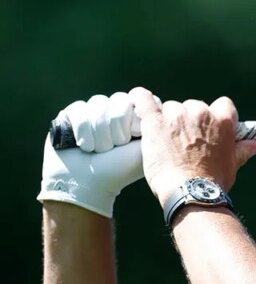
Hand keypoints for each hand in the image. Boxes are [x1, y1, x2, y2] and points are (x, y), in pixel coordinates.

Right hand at [37, 92, 145, 217]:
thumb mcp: (145, 148)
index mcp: (134, 117)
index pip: (140, 99)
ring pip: (99, 104)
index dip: (134, 122)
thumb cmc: (119, 169)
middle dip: (117, 131)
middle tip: (113, 149)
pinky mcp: (72, 114)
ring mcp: (93, 111)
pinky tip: (82, 146)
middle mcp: (115, 111)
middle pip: (119, 101)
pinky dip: (82, 132)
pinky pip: (79, 110)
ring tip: (98, 150)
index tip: (132, 141)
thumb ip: (155, 125)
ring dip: (99, 134)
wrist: (86, 184)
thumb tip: (155, 104)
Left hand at [129, 88, 255, 205]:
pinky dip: (139, 99)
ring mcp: (177, 116)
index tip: (208, 127)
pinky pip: (144, 101)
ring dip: (167, 121)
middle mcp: (201, 113)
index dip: (214, 115)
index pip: (222, 105)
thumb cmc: (214, 180)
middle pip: (193, 106)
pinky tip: (136, 100)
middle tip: (184, 142)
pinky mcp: (155, 123)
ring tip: (164, 141)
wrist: (191, 192)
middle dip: (189, 121)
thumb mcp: (234, 163)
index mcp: (223, 120)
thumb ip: (247, 148)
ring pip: (170, 108)